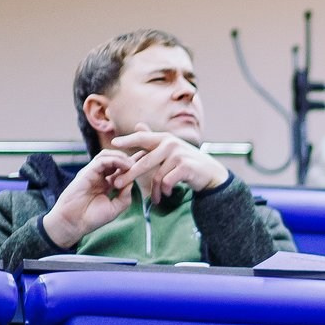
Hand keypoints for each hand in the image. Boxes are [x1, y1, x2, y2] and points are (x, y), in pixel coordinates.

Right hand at [40, 150, 139, 247]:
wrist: (73, 223)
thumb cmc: (92, 218)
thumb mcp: (115, 208)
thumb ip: (125, 196)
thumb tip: (132, 182)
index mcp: (106, 183)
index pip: (120, 168)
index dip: (132, 163)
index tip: (147, 159)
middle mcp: (99, 175)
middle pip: (114, 158)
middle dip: (129, 156)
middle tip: (142, 157)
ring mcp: (92, 173)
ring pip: (107, 155)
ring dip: (122, 157)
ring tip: (133, 164)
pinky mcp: (86, 172)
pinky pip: (102, 161)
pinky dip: (115, 161)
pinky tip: (125, 166)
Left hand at [108, 130, 227, 206]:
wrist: (211, 174)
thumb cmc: (187, 162)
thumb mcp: (170, 149)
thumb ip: (153, 140)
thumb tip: (138, 125)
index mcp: (165, 138)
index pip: (142, 138)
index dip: (128, 140)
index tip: (113, 144)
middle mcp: (171, 143)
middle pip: (144, 161)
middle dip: (129, 175)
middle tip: (116, 184)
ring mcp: (179, 154)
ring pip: (157, 176)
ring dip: (155, 191)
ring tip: (155, 199)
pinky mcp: (186, 166)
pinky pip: (167, 181)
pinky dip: (165, 190)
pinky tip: (167, 194)